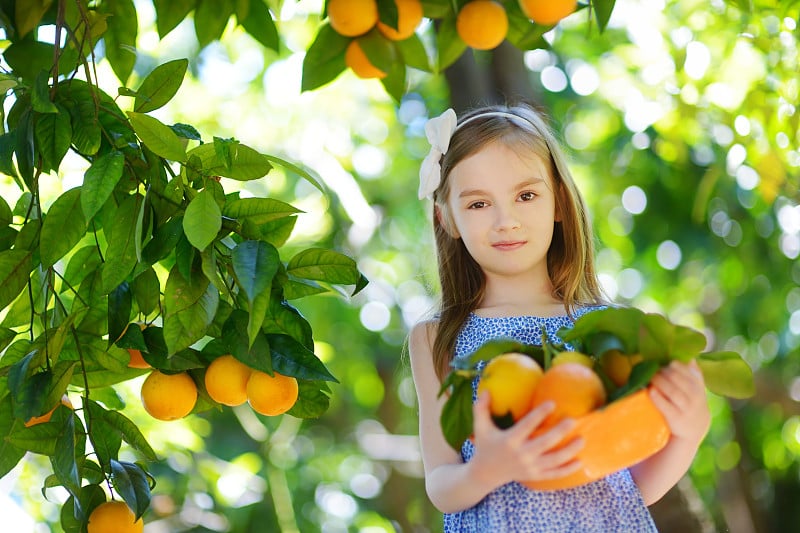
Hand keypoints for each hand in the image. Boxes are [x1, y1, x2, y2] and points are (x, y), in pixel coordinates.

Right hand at [467, 392, 583, 489]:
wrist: (487, 473)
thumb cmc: (486, 445)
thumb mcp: (480, 427)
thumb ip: (481, 408)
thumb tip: (487, 389)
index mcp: (510, 441)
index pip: (527, 426)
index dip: (539, 415)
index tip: (552, 403)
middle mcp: (522, 455)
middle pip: (545, 443)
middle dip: (560, 432)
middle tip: (572, 420)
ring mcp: (530, 467)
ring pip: (554, 460)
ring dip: (569, 451)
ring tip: (582, 439)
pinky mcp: (536, 476)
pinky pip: (555, 474)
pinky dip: (568, 469)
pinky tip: (580, 462)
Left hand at [648, 360, 709, 443]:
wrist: (693, 431)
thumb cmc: (691, 406)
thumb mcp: (697, 391)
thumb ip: (694, 376)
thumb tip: (690, 358)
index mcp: (699, 389)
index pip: (690, 373)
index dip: (678, 366)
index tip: (668, 363)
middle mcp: (695, 398)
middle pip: (679, 381)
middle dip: (665, 372)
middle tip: (654, 369)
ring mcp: (686, 409)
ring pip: (673, 392)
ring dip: (660, 382)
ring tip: (650, 377)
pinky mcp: (676, 419)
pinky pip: (666, 406)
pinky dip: (658, 398)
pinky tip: (651, 391)